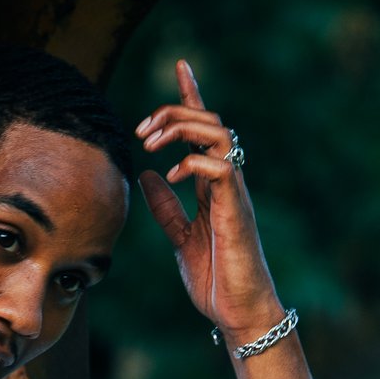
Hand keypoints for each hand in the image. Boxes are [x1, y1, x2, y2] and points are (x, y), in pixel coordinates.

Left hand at [135, 58, 286, 341]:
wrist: (237, 312)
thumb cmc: (215, 278)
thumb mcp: (179, 237)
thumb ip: (165, 207)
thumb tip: (145, 176)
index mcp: (212, 184)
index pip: (203, 129)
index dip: (192, 95)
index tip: (181, 66)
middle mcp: (226, 180)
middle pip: (209, 121)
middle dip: (175, 110)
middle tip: (142, 130)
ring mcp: (233, 192)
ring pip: (218, 134)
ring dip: (182, 128)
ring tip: (152, 143)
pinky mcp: (236, 208)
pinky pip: (221, 168)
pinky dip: (192, 163)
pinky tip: (170, 176)